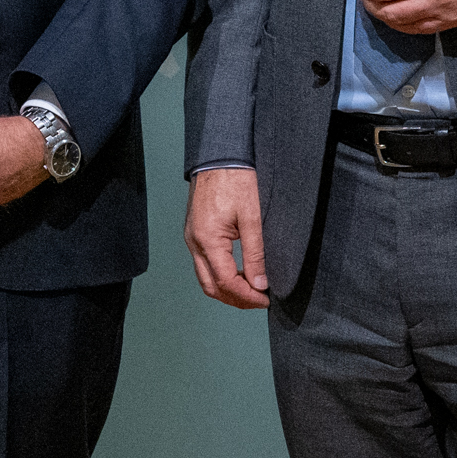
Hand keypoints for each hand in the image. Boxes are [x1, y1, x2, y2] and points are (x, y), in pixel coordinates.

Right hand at [185, 167, 268, 305]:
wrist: (219, 156)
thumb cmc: (235, 180)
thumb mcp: (251, 218)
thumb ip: (255, 253)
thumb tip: (259, 282)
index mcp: (207, 240)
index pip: (226, 282)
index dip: (246, 296)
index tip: (265, 299)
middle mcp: (194, 243)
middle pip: (211, 286)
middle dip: (235, 299)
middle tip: (258, 301)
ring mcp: (191, 238)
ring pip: (205, 278)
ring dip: (226, 289)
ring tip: (250, 291)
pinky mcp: (194, 233)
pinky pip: (203, 264)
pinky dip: (220, 275)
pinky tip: (238, 273)